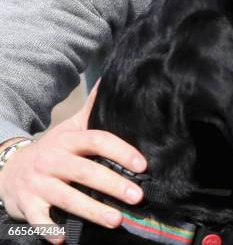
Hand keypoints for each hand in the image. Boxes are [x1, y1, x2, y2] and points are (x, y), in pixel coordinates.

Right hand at [0, 81, 146, 243]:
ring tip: (116, 220)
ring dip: (92, 210)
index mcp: (69, 140)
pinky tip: (63, 238)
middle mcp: (54, 159)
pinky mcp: (27, 205)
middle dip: (113, 184)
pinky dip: (50, 229)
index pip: (98, 141)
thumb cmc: (52, 149)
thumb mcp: (69, 126)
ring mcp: (39, 183)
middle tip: (137, 196)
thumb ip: (91, 108)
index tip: (142, 165)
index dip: (121, 151)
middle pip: (86, 171)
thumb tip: (110, 80)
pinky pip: (38, 219)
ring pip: (67, 197)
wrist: (9, 167)